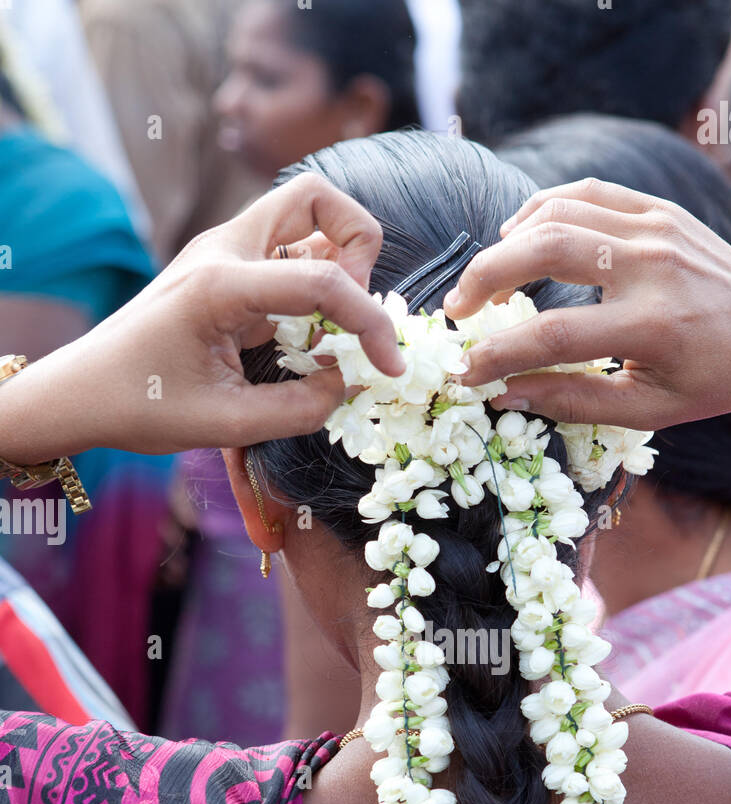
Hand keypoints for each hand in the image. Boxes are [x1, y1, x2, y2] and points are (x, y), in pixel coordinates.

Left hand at [1, 174, 403, 462]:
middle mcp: (223, 250)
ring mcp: (222, 252)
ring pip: (303, 216)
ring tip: (330, 327)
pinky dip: (311, 284)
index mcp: (221, 284)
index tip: (389, 366)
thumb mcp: (228, 424)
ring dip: (335, 261)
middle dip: (358, 242)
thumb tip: (348, 382)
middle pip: (316, 196)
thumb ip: (302, 408)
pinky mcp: (224, 268)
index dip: (370, 322)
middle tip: (353, 308)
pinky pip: (286, 254)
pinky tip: (303, 336)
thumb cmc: (142, 406)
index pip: (323, 278)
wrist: (84, 392)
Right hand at [443, 179, 730, 430]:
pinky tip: (518, 235)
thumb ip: (575, 402)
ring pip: (557, 213)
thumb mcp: (650, 409)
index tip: (465, 371)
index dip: (499, 356)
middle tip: (458, 310)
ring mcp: (656, 227)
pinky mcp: (658, 208)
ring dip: (506, 244)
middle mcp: (652, 267)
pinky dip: (541, 209)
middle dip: (486, 278)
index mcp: (654, 326)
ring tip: (486, 282)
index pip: (554, 337)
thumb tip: (505, 394)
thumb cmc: (712, 378)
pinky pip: (585, 193)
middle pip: (544, 250)